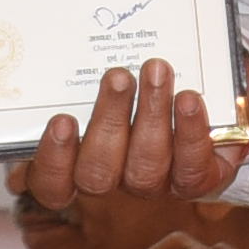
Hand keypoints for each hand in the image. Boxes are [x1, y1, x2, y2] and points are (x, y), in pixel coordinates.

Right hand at [13, 57, 248, 248]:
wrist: (203, 96)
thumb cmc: (136, 83)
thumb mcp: (102, 77)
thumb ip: (70, 77)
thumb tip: (46, 64)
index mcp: (77, 163)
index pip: (51, 185)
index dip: (54, 160)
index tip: (62, 120)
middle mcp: (114, 179)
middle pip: (98, 173)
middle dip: (108, 120)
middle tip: (118, 75)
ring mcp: (155, 183)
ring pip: (144, 168)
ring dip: (151, 115)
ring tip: (156, 71)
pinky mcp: (197, 181)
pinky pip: (191, 171)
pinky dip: (190, 133)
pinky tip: (188, 99)